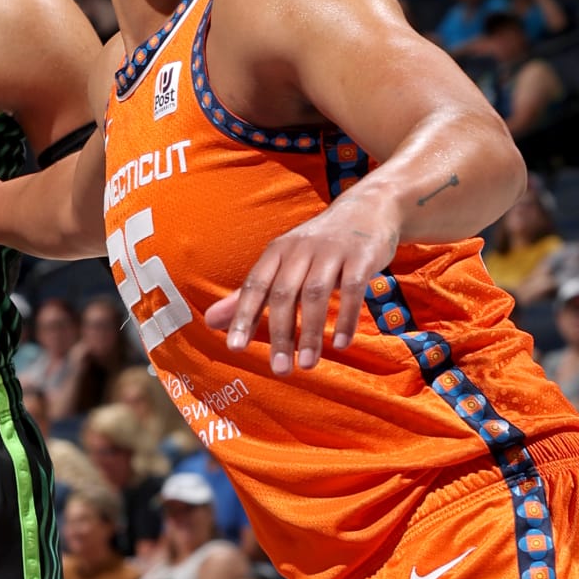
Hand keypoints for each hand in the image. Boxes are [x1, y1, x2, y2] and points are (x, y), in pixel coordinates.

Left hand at [204, 190, 404, 373]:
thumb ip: (248, 295)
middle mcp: (301, 249)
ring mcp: (332, 251)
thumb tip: (209, 321)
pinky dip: (347, 319)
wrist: (369, 208)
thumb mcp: (281, 263)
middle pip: (284, 294)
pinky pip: (353, 289)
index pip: (255, 286)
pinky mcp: (361, 256)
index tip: (235, 348)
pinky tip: (341, 344)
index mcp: (277, 251)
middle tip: (279, 370)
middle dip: (280, 334)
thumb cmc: (319, 245)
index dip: (243, 317)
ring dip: (310, 332)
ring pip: (316, 294)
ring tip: (307, 364)